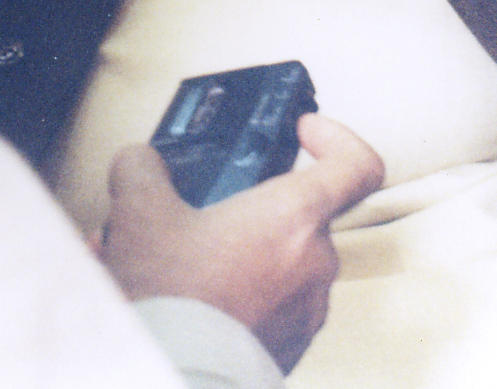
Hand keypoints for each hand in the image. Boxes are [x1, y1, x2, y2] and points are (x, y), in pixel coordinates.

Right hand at [98, 113, 382, 372]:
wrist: (175, 374)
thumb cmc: (175, 303)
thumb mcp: (140, 212)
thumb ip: (143, 168)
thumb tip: (142, 164)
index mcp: (295, 218)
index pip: (357, 165)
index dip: (336, 138)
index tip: (306, 132)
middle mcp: (314, 265)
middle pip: (298, 215)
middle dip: (246, 209)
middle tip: (202, 212)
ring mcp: (305, 313)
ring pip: (278, 263)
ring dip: (234, 254)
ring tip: (176, 261)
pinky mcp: (288, 349)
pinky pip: (270, 305)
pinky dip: (236, 294)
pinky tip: (184, 296)